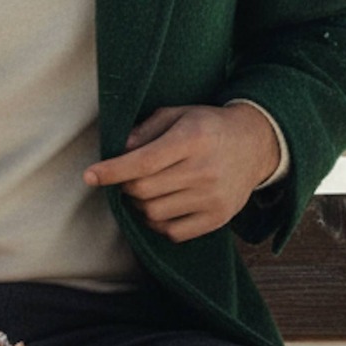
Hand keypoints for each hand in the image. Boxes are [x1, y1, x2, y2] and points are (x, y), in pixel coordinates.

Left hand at [82, 103, 281, 242]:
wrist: (256, 144)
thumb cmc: (208, 126)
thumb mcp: (179, 113)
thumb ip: (147, 129)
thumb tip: (119, 150)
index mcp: (192, 139)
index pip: (142, 162)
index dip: (112, 171)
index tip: (89, 176)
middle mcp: (204, 170)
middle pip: (143, 191)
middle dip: (126, 186)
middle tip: (129, 177)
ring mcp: (213, 198)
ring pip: (153, 214)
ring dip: (140, 204)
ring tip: (147, 190)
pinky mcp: (218, 218)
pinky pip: (173, 232)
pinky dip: (158, 223)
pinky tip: (162, 206)